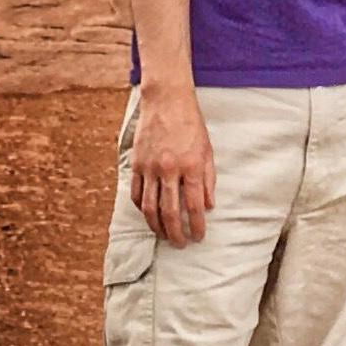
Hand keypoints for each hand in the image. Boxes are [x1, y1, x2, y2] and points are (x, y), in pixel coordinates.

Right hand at [130, 86, 215, 245]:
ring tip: (163, 236)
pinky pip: (137, 193)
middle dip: (176, 233)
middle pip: (170, 212)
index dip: (196, 226)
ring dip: (157, 226)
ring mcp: (150, 167)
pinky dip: (142, 208)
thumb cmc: (191, 124)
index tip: (198, 237)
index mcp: (191, 166)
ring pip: (150, 208)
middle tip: (180, 244)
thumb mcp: (207, 150)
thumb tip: (208, 206)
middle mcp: (169, 169)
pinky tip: (148, 215)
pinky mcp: (137, 163)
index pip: (194, 206)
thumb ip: (208, 179)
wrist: (167, 100)